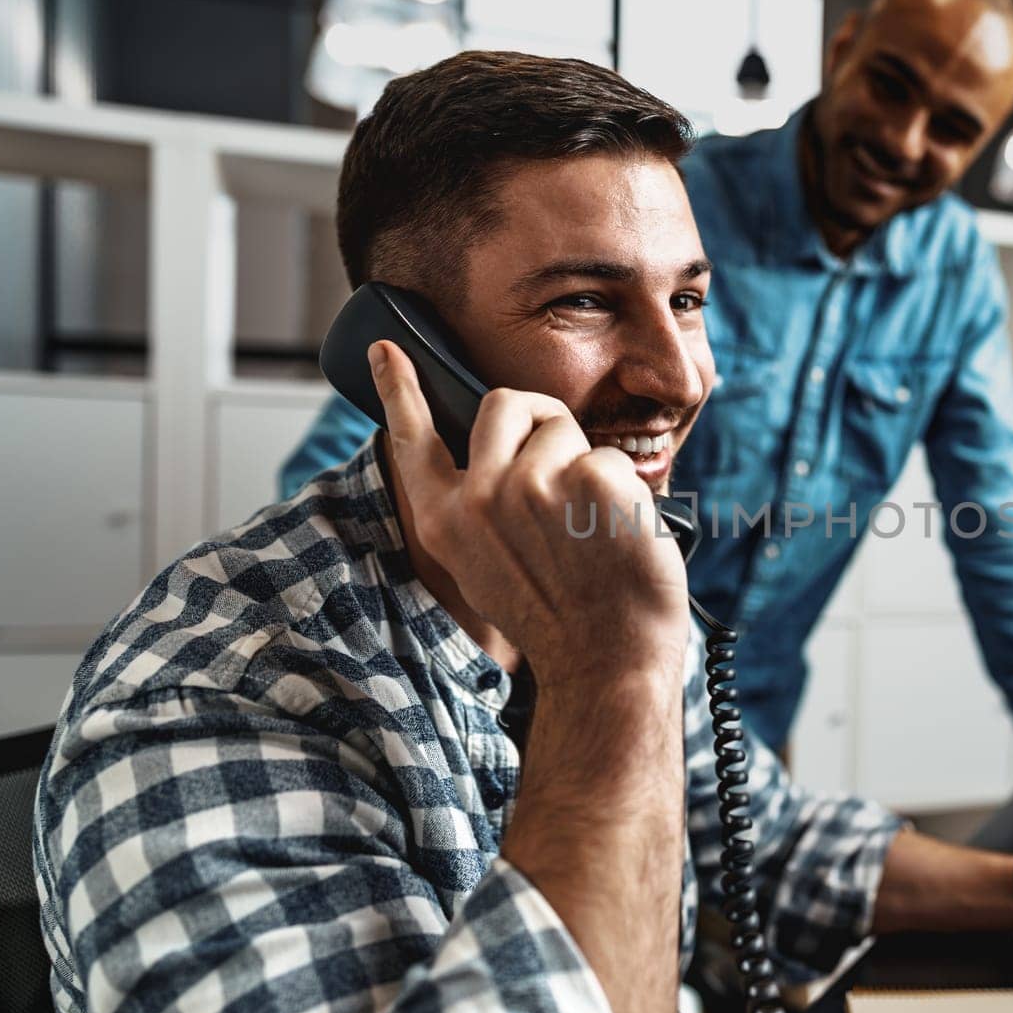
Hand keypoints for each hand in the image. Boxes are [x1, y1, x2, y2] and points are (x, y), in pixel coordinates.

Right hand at [370, 341, 690, 698]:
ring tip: (591, 529)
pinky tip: (619, 540)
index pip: (413, 438)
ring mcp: (534, 486)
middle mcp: (480, 498)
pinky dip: (627, 495)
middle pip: (507, 403)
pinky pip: (612, 460)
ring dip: (587, 467)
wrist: (608, 663)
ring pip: (566, 430)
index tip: (385, 348)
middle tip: (564, 476)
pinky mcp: (590, 483)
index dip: (399, 389)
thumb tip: (491, 458)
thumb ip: (477, 511)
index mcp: (446, 521)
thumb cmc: (558, 618)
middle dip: (541, 423)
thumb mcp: (486, 569)